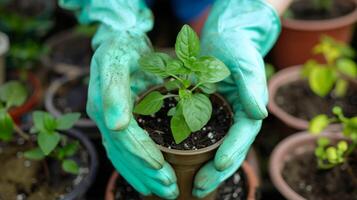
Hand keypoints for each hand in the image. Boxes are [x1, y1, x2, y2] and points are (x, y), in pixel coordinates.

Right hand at [86, 33, 178, 198]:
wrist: (119, 40)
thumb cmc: (123, 47)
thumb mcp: (118, 60)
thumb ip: (114, 91)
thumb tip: (116, 124)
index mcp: (102, 103)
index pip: (122, 136)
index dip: (141, 153)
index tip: (161, 168)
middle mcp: (103, 117)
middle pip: (123, 151)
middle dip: (146, 172)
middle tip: (170, 190)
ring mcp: (108, 121)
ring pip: (123, 156)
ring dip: (143, 176)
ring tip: (165, 192)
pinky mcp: (117, 123)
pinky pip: (123, 151)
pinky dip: (135, 168)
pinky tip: (147, 182)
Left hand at [193, 0, 280, 197]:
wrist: (223, 38)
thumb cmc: (236, 47)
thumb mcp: (245, 62)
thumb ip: (252, 86)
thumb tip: (260, 114)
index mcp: (249, 108)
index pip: (243, 134)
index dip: (233, 150)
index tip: (220, 164)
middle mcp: (237, 117)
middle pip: (230, 149)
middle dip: (217, 171)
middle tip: (200, 188)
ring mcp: (222, 118)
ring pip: (215, 149)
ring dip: (206, 169)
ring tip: (193, 188)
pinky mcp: (206, 115)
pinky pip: (201, 138)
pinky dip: (194, 154)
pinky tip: (181, 165)